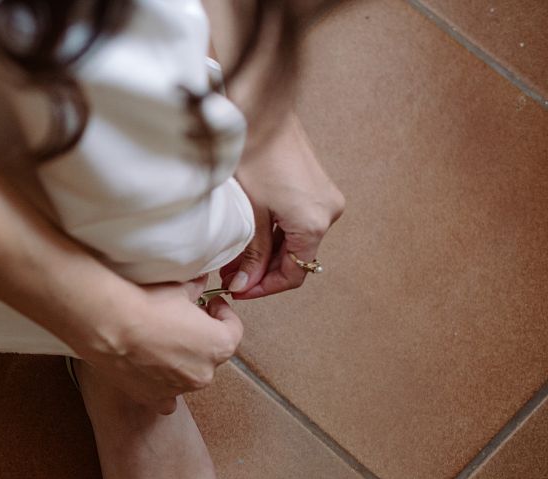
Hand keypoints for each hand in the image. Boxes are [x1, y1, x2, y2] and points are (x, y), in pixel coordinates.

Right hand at [69, 279, 242, 413]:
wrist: (108, 324)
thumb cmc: (146, 304)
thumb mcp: (178, 289)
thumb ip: (195, 290)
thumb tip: (197, 284)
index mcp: (219, 345)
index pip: (233, 329)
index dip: (222, 313)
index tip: (210, 304)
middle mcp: (204, 373)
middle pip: (210, 354)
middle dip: (200, 338)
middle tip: (182, 321)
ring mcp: (179, 389)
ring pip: (188, 375)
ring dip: (181, 361)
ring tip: (161, 342)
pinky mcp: (154, 397)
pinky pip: (166, 398)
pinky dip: (163, 388)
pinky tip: (154, 375)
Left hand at [220, 112, 344, 298]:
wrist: (258, 108)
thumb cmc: (252, 154)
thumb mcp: (249, 211)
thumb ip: (251, 252)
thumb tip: (246, 283)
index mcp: (314, 221)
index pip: (295, 273)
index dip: (265, 287)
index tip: (240, 290)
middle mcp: (328, 211)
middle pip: (296, 258)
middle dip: (262, 271)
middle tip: (231, 276)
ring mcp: (324, 198)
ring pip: (294, 240)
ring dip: (266, 253)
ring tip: (233, 258)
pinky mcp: (314, 186)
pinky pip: (295, 221)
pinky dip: (273, 234)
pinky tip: (247, 236)